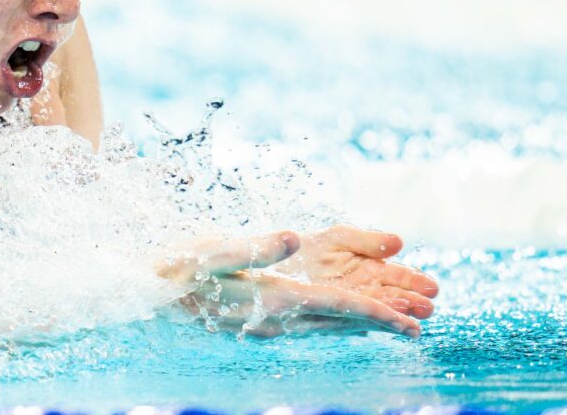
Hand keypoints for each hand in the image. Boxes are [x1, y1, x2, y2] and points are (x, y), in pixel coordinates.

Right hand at [159, 230, 422, 337]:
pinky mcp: (260, 323)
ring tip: (395, 324)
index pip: (337, 308)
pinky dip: (338, 322)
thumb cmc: (178, 268)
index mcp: (272, 300)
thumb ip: (256, 247)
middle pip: (340, 323)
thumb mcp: (214, 250)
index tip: (410, 324)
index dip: (376, 313)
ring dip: (363, 324)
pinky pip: (311, 324)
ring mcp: (268, 326)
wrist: (147, 293)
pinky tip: (345, 321)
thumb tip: (296, 238)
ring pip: (328, 326)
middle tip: (420, 327)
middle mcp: (276, 321)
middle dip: (380, 322)